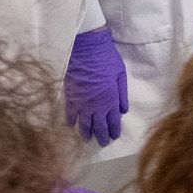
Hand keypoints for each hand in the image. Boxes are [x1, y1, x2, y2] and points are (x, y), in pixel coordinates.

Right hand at [63, 30, 127, 144]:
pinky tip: (71, 126)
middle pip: (99, 126)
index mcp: (111, 100)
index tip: (113, 137)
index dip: (113, 131)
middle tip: (102, 143)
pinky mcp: (70, 97)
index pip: (113, 122)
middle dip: (101, 136)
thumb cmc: (106, 59)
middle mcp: (96, 106)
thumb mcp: (121, 75)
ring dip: (86, 133)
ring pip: (84, 123)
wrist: (86, 49)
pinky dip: (71, 121)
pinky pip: (70, 114)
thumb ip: (122, 94)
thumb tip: (123, 111)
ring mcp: (82, 103)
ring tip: (87, 139)